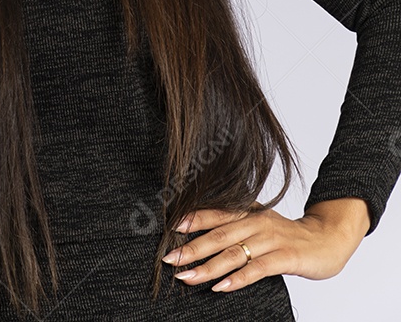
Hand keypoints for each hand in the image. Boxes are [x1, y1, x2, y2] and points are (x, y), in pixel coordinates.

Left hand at [160, 199, 370, 293]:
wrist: (329, 237)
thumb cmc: (289, 235)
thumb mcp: (261, 224)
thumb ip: (238, 228)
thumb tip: (206, 237)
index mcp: (249, 211)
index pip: (216, 213)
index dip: (193, 220)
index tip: (170, 228)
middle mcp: (257, 222)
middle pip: (219, 235)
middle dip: (192, 248)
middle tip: (169, 259)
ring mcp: (271, 239)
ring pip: (234, 252)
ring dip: (208, 266)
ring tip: (187, 277)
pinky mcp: (286, 257)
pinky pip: (257, 268)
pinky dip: (237, 278)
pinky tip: (221, 287)